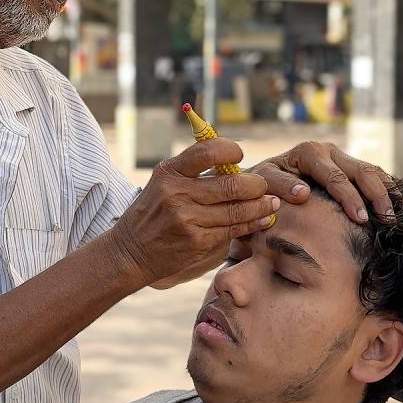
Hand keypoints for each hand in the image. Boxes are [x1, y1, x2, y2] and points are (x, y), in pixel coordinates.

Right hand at [107, 138, 279, 288]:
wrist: (130, 252)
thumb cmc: (154, 212)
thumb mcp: (164, 182)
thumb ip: (194, 170)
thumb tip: (233, 159)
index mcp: (170, 171)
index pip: (208, 151)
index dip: (231, 151)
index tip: (239, 156)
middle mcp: (177, 193)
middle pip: (232, 184)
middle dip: (256, 185)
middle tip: (264, 186)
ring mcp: (187, 219)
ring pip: (237, 210)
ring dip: (261, 206)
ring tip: (271, 203)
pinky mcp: (196, 242)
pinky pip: (233, 230)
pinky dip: (252, 224)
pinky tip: (263, 219)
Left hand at [251, 141, 393, 223]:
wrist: (260, 179)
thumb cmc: (260, 184)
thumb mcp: (262, 182)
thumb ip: (280, 185)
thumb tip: (304, 194)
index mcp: (309, 152)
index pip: (335, 177)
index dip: (350, 198)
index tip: (360, 219)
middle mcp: (328, 150)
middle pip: (360, 171)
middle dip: (376, 196)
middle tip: (387, 220)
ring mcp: (340, 157)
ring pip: (371, 171)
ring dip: (386, 192)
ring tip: (396, 215)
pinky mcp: (347, 166)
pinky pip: (372, 175)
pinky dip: (386, 188)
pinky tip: (397, 205)